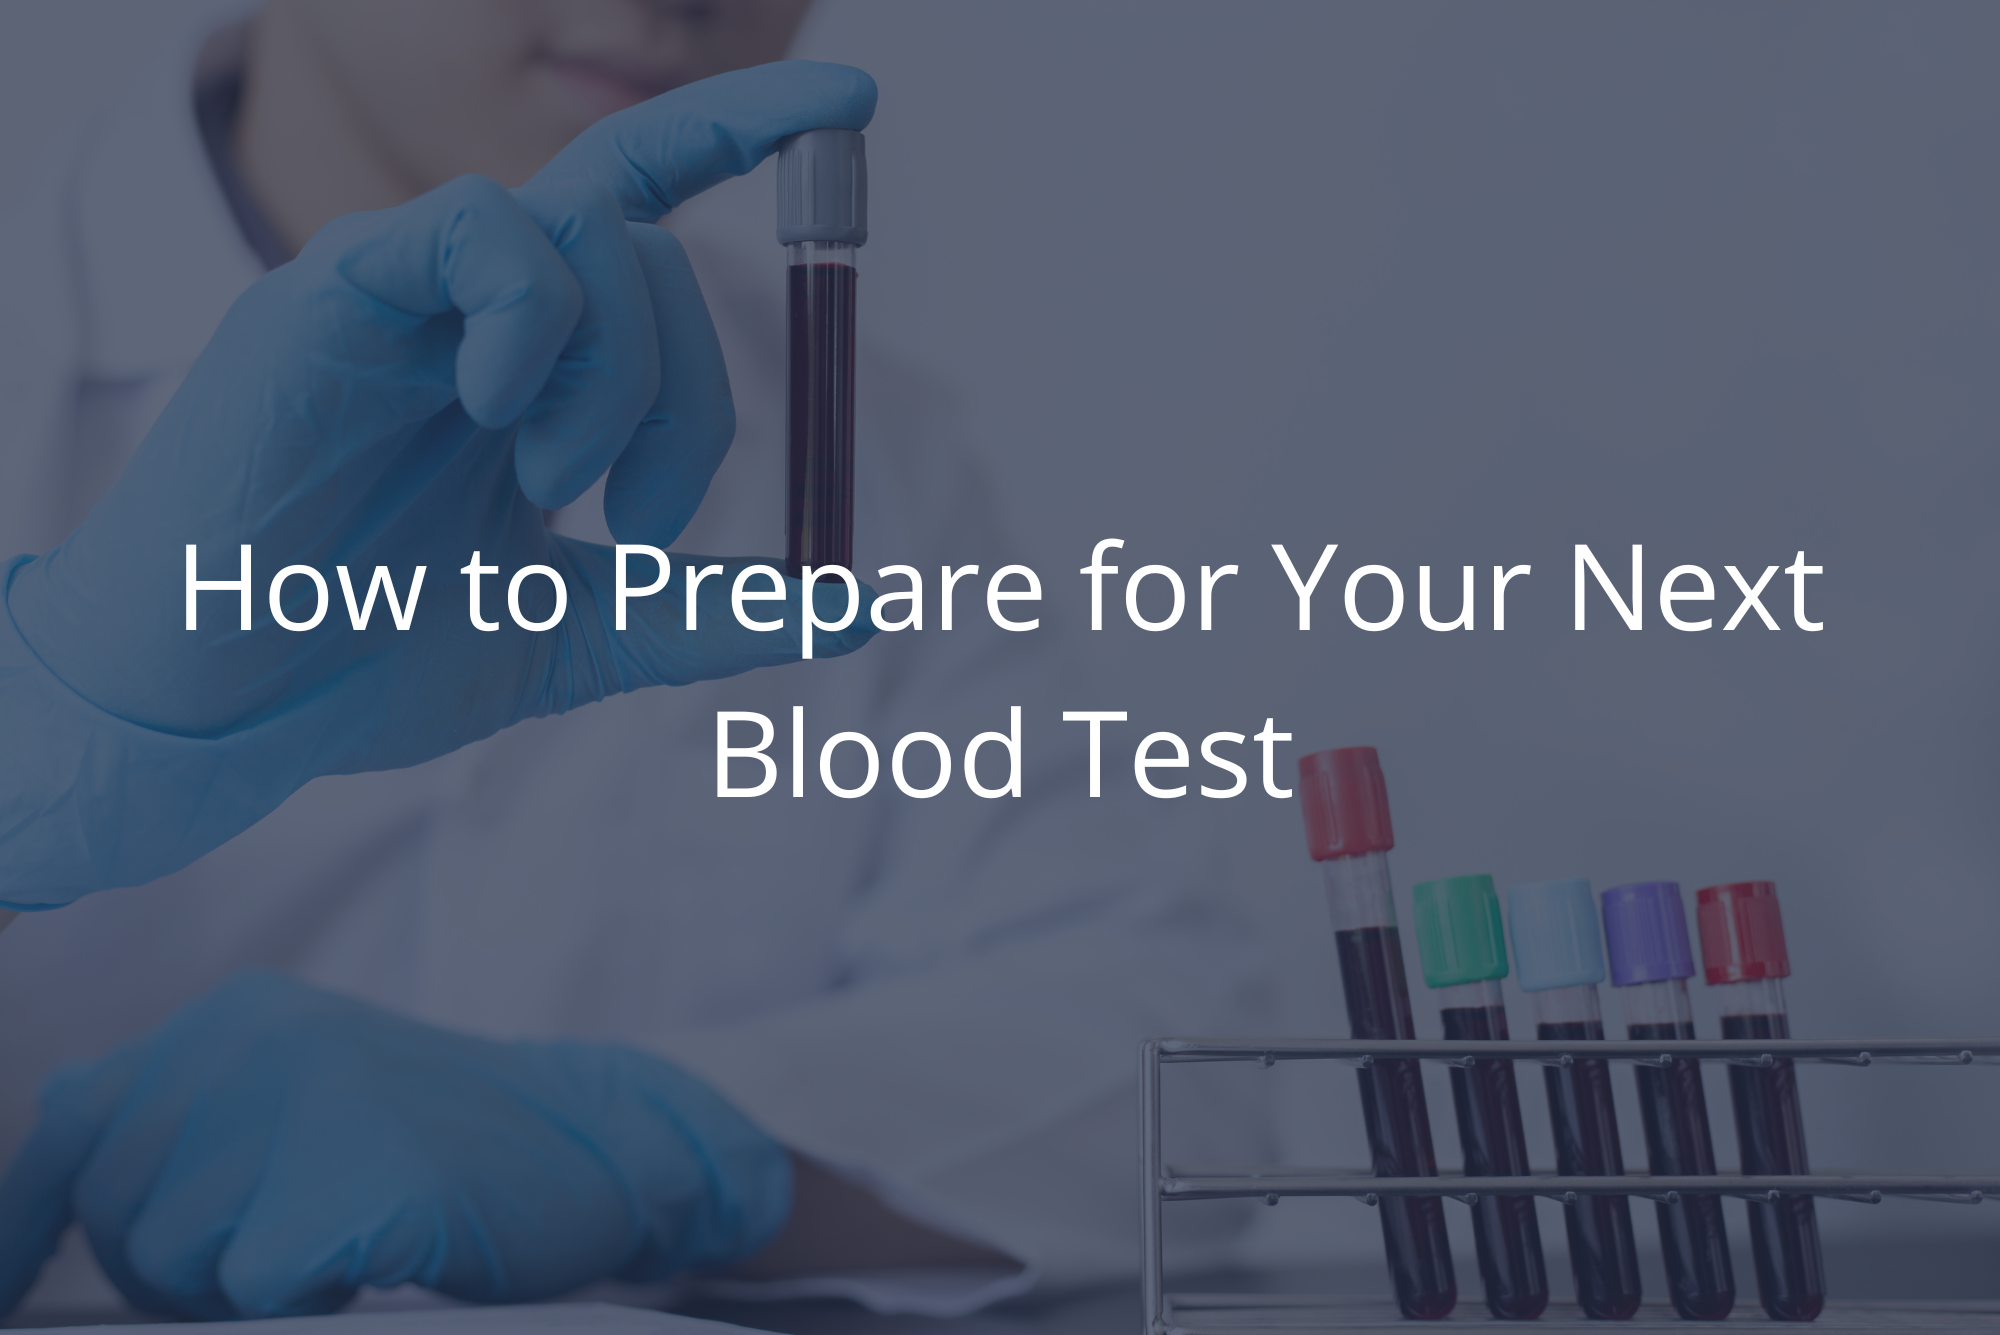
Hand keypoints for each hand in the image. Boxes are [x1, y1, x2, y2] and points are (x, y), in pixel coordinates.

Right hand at [0, 61, 877, 905]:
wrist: (223, 708)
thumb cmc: (369, 656)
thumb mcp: (579, 634)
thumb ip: (709, 612)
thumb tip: (858, 606)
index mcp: (529, 361)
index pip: (645, 208)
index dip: (744, 137)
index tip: (852, 107)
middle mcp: (472, 309)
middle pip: (645, 245)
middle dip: (694, 388)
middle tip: (651, 519)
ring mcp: (402, 294)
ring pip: (578, 230)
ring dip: (616, 373)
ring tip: (555, 489)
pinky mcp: (331, 296)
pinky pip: (474, 234)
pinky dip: (528, 320)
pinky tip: (498, 414)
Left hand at [0, 972, 790, 1319]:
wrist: (603, 1147)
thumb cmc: (442, 1142)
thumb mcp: (299, 1093)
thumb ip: (181, 1110)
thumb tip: (42, 1144)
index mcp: (233, 1016)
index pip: (68, 1126)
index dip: (23, 1224)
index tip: (6, 1288)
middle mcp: (255, 1038)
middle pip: (120, 1209)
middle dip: (178, 1263)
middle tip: (293, 1248)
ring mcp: (312, 1100)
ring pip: (176, 1255)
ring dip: (246, 1283)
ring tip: (341, 1246)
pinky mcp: (363, 1177)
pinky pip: (256, 1283)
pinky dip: (306, 1295)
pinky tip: (373, 1260)